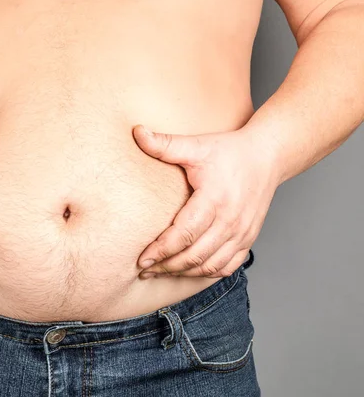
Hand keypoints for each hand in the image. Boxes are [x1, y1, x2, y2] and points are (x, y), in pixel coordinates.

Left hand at [132, 124, 279, 277]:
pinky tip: (188, 270)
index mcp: (215, 200)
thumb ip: (165, 144)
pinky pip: (227, 267)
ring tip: (160, 272)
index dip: (162, 250)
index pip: (184, 235)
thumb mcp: (196, 145)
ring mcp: (242, 233)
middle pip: (194, 255)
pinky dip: (206, 273)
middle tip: (144, 269)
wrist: (268, 156)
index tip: (142, 259)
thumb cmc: (230, 151)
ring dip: (183, 272)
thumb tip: (137, 132)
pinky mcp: (248, 239)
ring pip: (209, 265)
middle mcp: (230, 221)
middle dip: (166, 266)